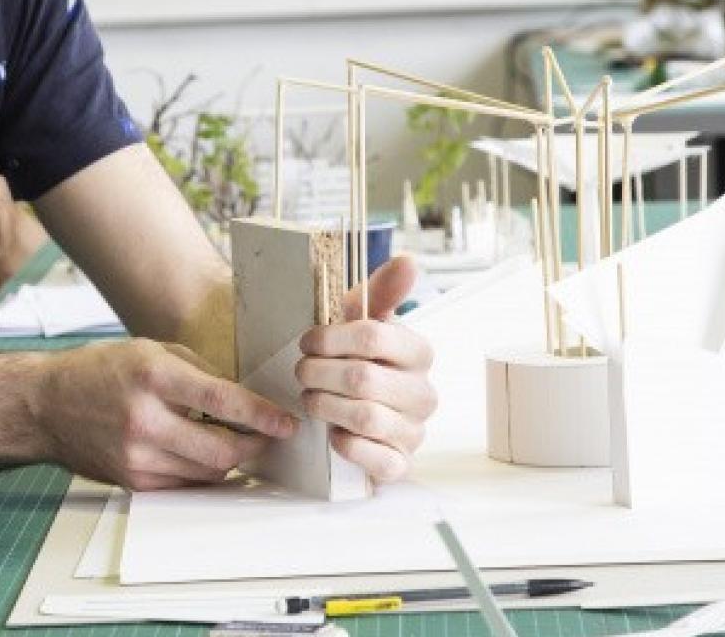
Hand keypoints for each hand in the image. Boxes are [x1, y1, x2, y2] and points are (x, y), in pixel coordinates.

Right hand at [36, 339, 296, 490]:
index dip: (262, 416)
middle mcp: (144, 418)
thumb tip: (244, 397)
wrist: (45, 404)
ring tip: (234, 443)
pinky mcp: (132, 481)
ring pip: (207, 474)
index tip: (286, 423)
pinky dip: (201, 473)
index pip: (223, 401)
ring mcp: (136, 455)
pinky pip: (184, 486)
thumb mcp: (151, 350)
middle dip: (254, 446)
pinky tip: (200, 454)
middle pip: (222, 450)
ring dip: (230, 461)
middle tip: (267, 437)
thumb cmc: (98, 371)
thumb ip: (200, 372)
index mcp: (153, 375)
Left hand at [296, 256, 436, 482]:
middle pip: (362, 379)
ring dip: (325, 406)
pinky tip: (332, 433)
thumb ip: (381, 292)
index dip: (329, 338)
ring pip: (365, 417)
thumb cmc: (358, 361)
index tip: (307, 342)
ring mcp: (415, 431)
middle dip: (319, 374)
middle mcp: (424, 393)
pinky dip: (346, 445)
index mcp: (419, 352)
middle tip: (301, 372)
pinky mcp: (400, 464)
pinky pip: (375, 459)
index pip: (373, 337)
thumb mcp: (361, 323)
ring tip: (310, 398)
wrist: (359, 415)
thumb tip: (409, 261)